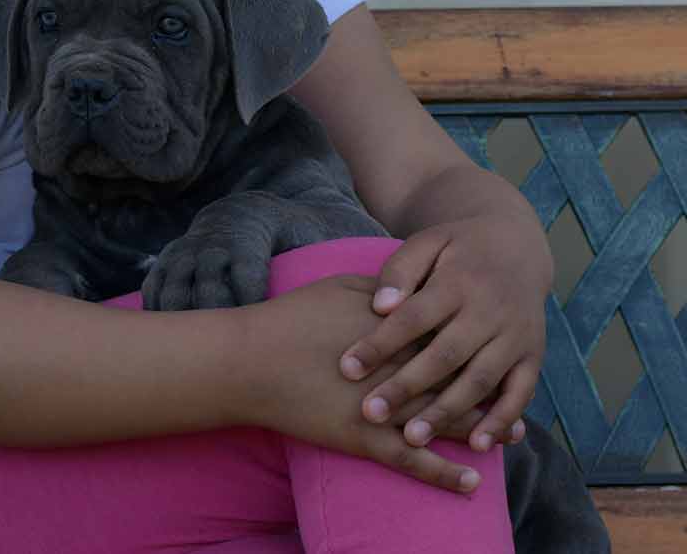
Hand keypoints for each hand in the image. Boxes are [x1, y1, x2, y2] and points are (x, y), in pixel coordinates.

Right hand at [239, 275, 490, 493]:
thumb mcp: (341, 288)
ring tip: (513, 439)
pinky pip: (414, 462)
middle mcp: (403, 370)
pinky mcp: (366, 440)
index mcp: (400, 330)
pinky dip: (444, 474)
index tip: (502, 346)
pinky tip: (471, 483)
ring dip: (483, 432)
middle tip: (520, 400)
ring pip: (446, 423)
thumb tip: (412, 288)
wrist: (253, 360)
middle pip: (460, 381)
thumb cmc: (293, 319)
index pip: (452, 336)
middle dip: (493, 391)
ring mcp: (387, 409)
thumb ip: (385, 289)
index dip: (480, 343)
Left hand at [338, 216, 549, 451]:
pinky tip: (477, 445)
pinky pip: (521, 392)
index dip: (380, 343)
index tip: (346, 368)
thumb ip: (400, 272)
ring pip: (480, 379)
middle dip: (406, 386)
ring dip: (447, 412)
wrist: (515, 245)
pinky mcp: (533, 355)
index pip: (413, 317)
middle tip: (370, 412)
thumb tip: (380, 307)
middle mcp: (490, 310)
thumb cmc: (454, 248)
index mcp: (458, 282)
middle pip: (445, 354)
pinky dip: (502, 420)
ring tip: (411, 438)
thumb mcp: (426, 244)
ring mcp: (515, 335)